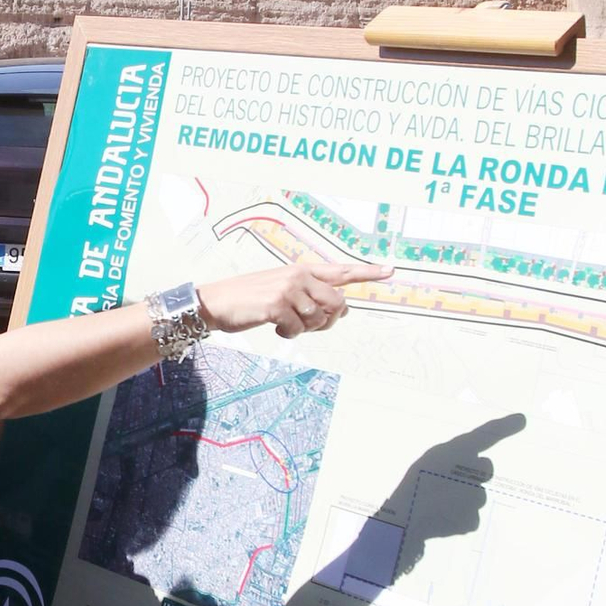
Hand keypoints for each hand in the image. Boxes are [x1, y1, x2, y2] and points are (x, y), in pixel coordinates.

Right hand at [198, 258, 392, 338]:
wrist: (215, 302)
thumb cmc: (248, 300)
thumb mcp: (281, 292)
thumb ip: (309, 298)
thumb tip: (340, 310)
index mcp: (302, 270)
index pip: (340, 271)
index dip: (367, 272)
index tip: (390, 271)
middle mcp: (298, 276)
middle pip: (336, 302)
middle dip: (327, 320)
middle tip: (308, 326)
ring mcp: (288, 289)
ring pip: (317, 319)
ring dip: (303, 329)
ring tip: (283, 324)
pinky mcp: (276, 305)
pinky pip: (297, 329)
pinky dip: (288, 334)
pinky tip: (274, 327)